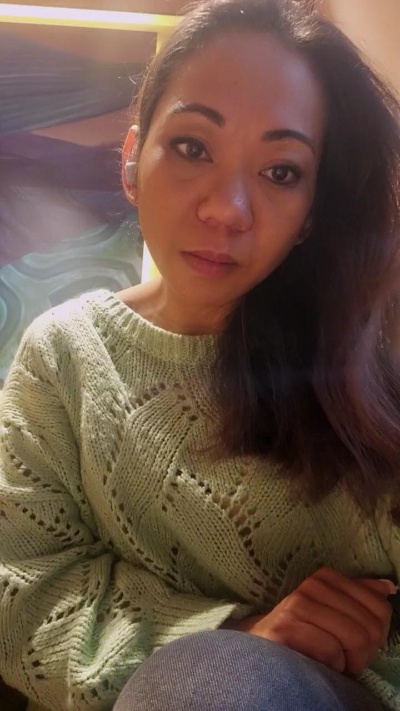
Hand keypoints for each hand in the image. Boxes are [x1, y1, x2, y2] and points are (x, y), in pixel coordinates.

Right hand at [223, 567, 394, 675]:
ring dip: (347, 660)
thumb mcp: (337, 613)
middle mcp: (311, 585)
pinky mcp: (285, 627)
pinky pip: (332, 651)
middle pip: (369, 626)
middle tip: (341, 656)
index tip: (352, 643)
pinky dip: (330, 666)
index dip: (374, 635)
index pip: (380, 609)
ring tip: (329, 660)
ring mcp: (296, 604)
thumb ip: (361, 598)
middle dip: (361, 652)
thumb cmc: (306, 635)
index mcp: (326, 577)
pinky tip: (314, 662)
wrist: (263, 651)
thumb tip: (389, 586)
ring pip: (354, 637)